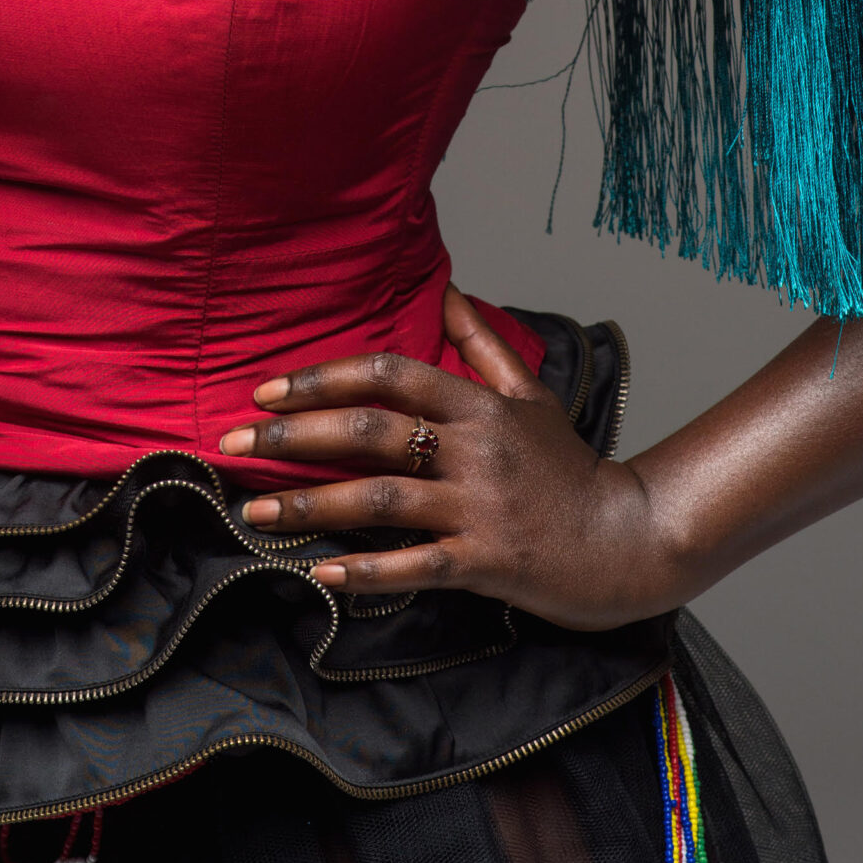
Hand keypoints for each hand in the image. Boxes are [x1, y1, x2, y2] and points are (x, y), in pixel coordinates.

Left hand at [219, 286, 677, 630]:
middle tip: (233, 443)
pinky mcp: (486, 561)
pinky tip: (318, 572)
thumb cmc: (572, 468)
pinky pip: (414, 566)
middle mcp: (473, 450)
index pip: (388, 374)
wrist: (629, 541)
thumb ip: (483, 345)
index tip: (267, 392)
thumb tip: (448, 290)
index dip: (323, 379)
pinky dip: (363, 570)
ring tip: (253, 512)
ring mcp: (479, 507)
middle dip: (292, 436)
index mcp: (478, 405)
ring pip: (379, 500)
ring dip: (309, 505)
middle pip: (369, 432)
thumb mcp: (531, 397)